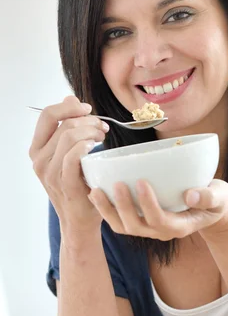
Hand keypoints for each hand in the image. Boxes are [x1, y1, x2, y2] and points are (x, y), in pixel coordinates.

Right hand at [29, 96, 108, 234]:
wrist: (80, 218)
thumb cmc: (78, 184)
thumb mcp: (69, 153)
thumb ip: (67, 127)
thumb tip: (70, 98)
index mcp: (37, 149)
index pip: (47, 115)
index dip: (69, 106)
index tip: (88, 108)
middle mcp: (39, 159)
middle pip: (62, 123)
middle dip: (87, 119)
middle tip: (102, 127)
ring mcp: (50, 173)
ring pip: (68, 136)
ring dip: (91, 131)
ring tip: (103, 136)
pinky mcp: (64, 183)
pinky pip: (73, 156)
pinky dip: (86, 146)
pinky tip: (96, 147)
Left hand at [88, 179, 227, 240]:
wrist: (210, 208)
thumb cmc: (215, 199)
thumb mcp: (220, 196)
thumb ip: (209, 196)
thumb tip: (192, 196)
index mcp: (180, 226)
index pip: (160, 220)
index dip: (149, 204)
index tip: (142, 181)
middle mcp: (161, 231)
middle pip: (137, 226)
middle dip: (124, 207)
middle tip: (116, 184)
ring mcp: (150, 228)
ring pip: (123, 227)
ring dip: (108, 211)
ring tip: (96, 191)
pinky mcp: (142, 221)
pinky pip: (120, 220)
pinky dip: (107, 209)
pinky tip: (96, 192)